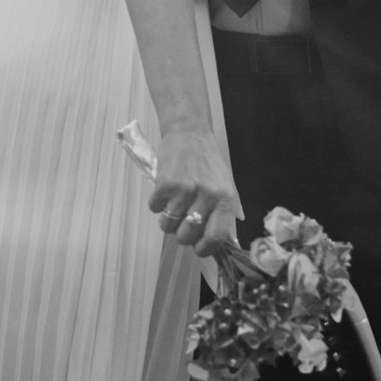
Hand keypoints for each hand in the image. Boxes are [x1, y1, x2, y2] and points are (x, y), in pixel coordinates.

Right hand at [149, 123, 239, 257]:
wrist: (189, 132)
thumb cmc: (208, 162)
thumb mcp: (224, 186)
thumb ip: (221, 213)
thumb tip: (217, 244)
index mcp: (225, 200)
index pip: (216, 237)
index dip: (205, 249)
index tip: (198, 248)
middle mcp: (207, 196)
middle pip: (187, 235)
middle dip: (181, 234)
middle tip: (181, 222)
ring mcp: (185, 190)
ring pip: (168, 225)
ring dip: (166, 219)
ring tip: (171, 205)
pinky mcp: (165, 183)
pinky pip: (155, 208)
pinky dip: (156, 203)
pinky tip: (163, 191)